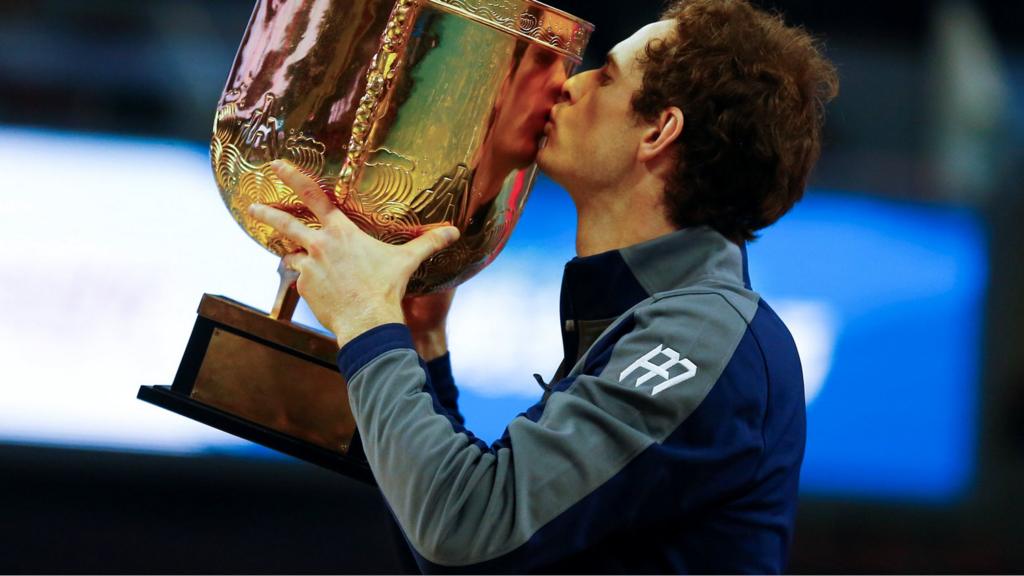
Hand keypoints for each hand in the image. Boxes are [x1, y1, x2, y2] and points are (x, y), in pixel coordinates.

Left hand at [248, 160, 459, 347]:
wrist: (368, 322)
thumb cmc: (386, 287)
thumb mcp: (407, 261)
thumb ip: (428, 243)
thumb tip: (454, 232)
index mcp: (341, 231)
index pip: (313, 196)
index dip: (293, 177)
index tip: (276, 165)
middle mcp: (319, 245)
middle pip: (286, 223)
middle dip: (267, 212)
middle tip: (253, 206)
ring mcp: (308, 267)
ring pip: (294, 257)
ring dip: (298, 258)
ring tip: (309, 266)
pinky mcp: (304, 288)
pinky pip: (302, 281)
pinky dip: (310, 283)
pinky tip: (325, 291)